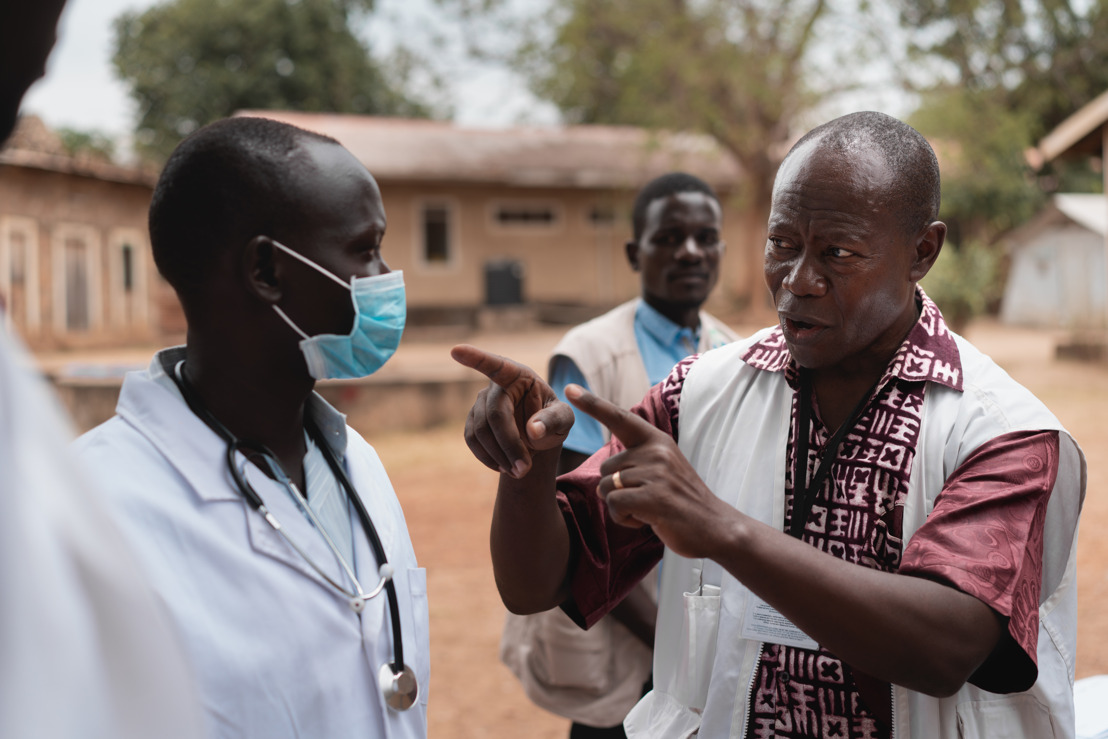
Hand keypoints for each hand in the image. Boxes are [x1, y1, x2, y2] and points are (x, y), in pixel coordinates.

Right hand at [451, 344, 574, 477]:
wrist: (538, 435)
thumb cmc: (553, 419)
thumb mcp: (564, 419)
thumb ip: (553, 420)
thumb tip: (533, 431)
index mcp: (519, 375)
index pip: (496, 365)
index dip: (476, 358)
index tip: (456, 350)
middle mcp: (495, 385)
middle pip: (494, 415)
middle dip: (508, 444)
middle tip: (525, 469)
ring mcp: (480, 403)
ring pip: (480, 431)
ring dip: (499, 455)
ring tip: (520, 471)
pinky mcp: (472, 421)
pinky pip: (472, 440)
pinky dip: (487, 457)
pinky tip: (504, 465)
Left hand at [566, 384, 736, 559]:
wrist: (716, 526)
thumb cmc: (682, 502)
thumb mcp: (663, 470)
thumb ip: (638, 462)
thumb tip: (604, 479)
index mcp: (657, 441)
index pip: (620, 418)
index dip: (593, 404)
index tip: (569, 390)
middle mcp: (656, 451)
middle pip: (606, 468)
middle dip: (617, 490)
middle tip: (647, 500)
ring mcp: (656, 473)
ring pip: (608, 488)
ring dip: (621, 507)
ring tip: (650, 510)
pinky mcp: (654, 497)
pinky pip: (615, 505)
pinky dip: (624, 518)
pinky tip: (647, 520)